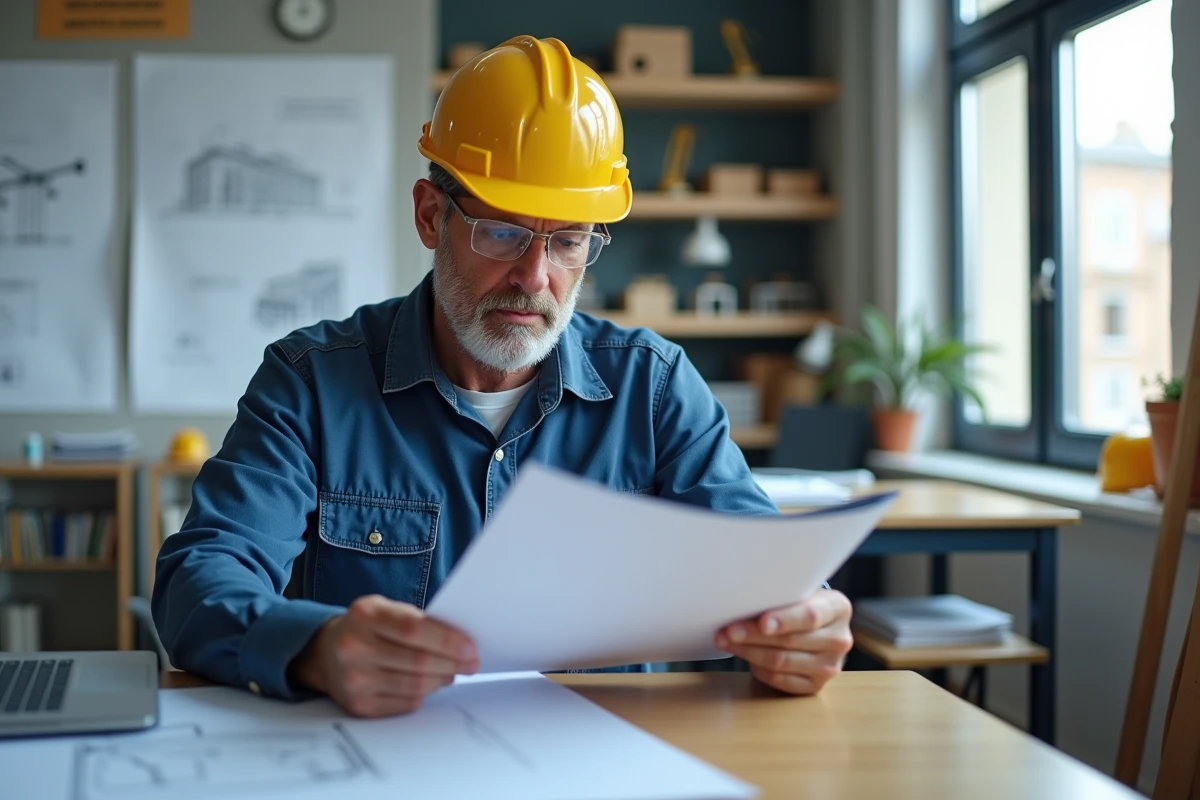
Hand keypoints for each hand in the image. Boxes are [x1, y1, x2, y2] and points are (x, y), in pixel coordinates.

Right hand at [290, 594, 478, 716]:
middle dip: (452, 664)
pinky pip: (405, 704)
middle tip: (471, 664)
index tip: (471, 647)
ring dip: (441, 680)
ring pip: (414, 686)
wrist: (326, 652)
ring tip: (452, 672)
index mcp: (365, 615)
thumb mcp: (387, 609)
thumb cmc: (368, 627)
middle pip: (417, 661)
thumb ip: (418, 621)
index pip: (414, 629)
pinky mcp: (358, 705)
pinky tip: (431, 684)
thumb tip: (461, 644)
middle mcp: (354, 647)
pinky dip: (424, 694)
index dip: (447, 640)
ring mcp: (354, 679)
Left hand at [715, 589, 853, 694]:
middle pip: (791, 641)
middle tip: (728, 631)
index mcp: (838, 608)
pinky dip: (759, 669)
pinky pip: (781, 681)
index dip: (784, 620)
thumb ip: (780, 595)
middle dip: (754, 636)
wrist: (818, 627)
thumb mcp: (798, 591)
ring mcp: (830, 666)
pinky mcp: (816, 686)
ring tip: (727, 642)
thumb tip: (742, 600)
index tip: (762, 622)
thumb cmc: (800, 604)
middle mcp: (839, 639)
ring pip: (782, 662)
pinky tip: (746, 657)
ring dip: (749, 652)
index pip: (810, 616)